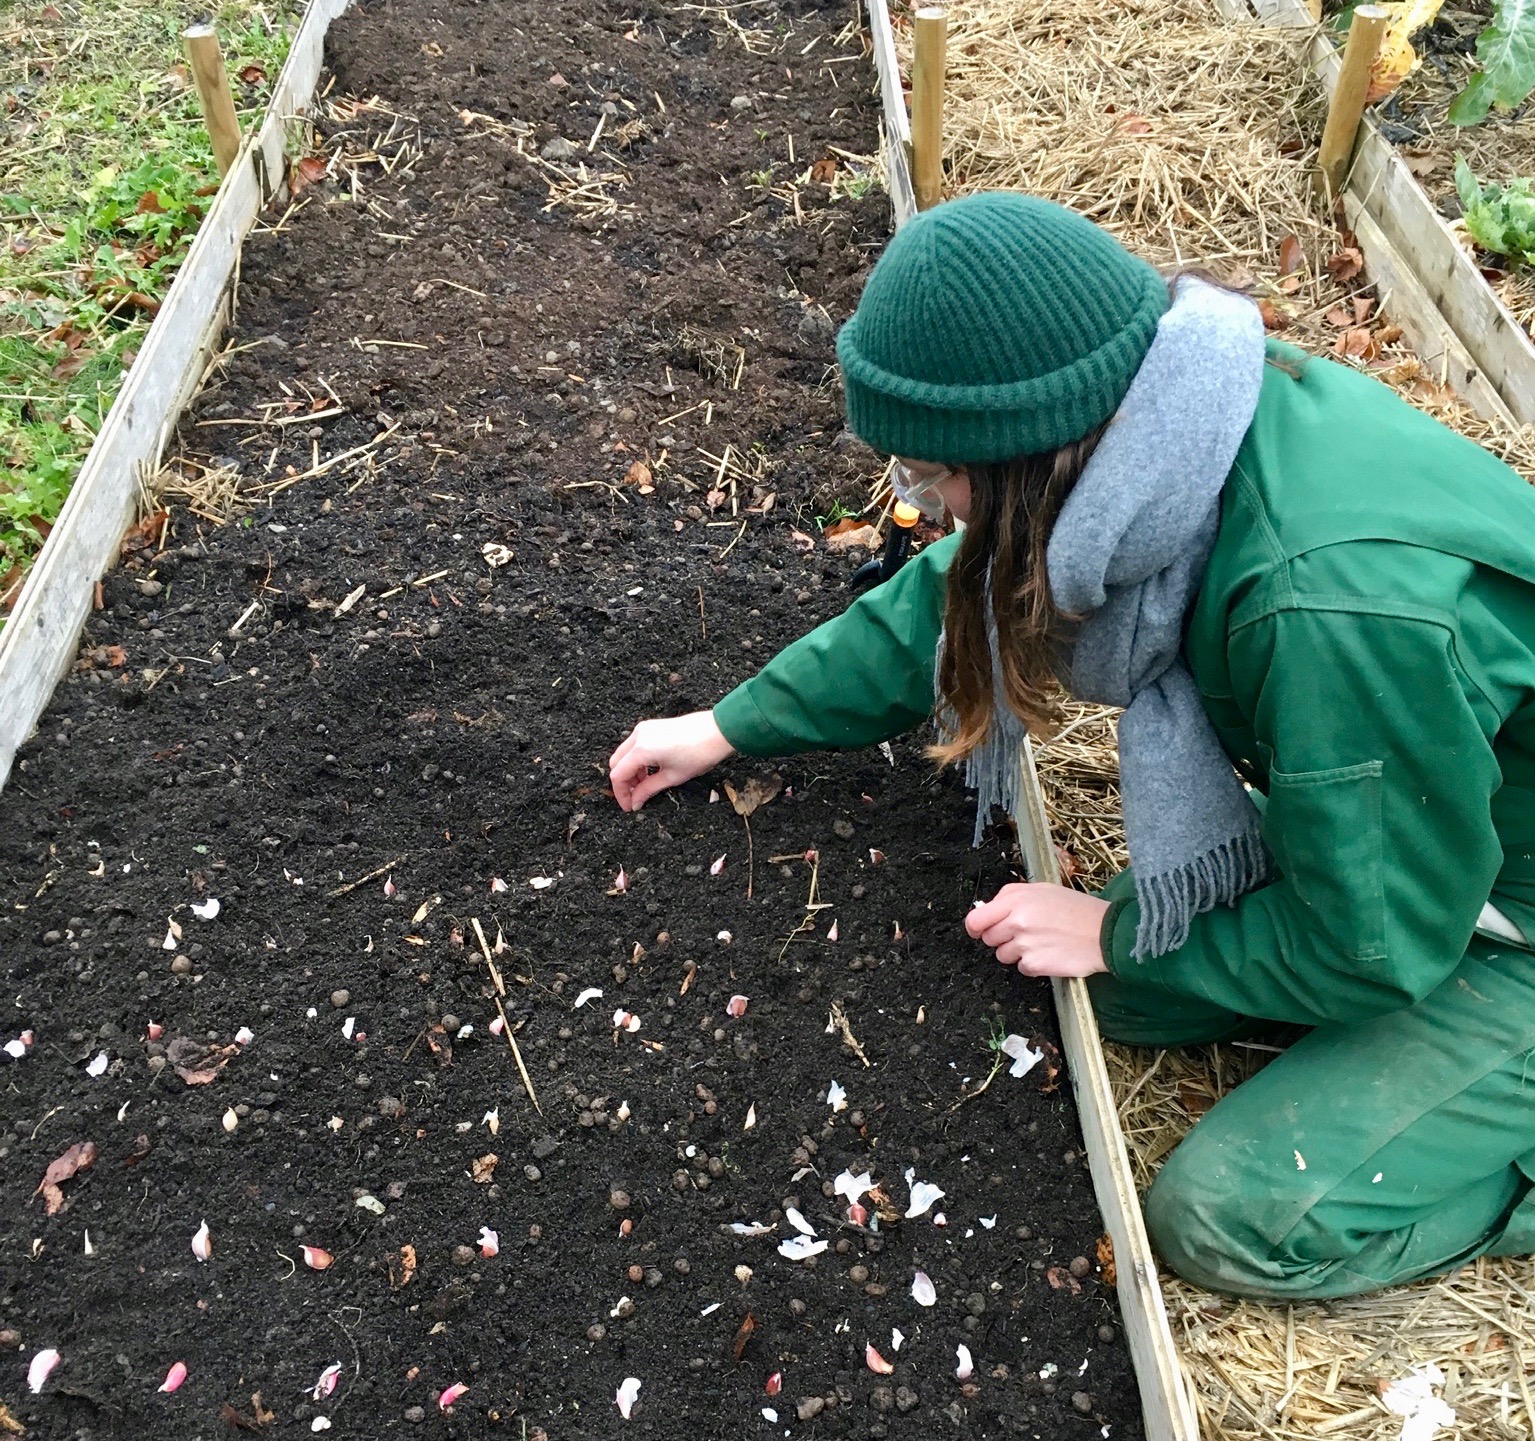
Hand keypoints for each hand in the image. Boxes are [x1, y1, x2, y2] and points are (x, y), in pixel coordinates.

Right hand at [609, 710, 735, 811]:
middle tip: (636, 797)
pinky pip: (634, 745)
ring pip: (625, 754)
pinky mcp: (651, 726)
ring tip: (645, 785)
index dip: (621, 794)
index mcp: (641, 750)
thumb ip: (649, 789)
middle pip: (617, 763)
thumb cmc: (700, 753)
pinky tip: (651, 770)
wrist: (719, 731)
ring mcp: (644, 729)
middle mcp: (638, 736)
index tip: (629, 806)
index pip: (618, 775)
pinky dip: (637, 760)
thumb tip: (635, 802)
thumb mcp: (673, 777)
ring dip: (630, 771)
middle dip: (624, 782)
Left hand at [965, 882, 1109, 978]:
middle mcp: (1016, 922)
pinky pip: (1022, 968)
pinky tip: (1050, 953)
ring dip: (1017, 952)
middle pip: (988, 938)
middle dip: (1001, 938)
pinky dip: (1032, 964)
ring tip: (1041, 941)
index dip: (975, 928)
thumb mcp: (1042, 890)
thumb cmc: (1076, 909)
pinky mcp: (1035, 965)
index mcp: (1015, 900)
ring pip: (1003, 955)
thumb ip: (1011, 898)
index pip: (976, 919)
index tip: (978, 931)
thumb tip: (988, 909)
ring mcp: (1024, 945)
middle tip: (1024, 933)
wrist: (1105, 932)